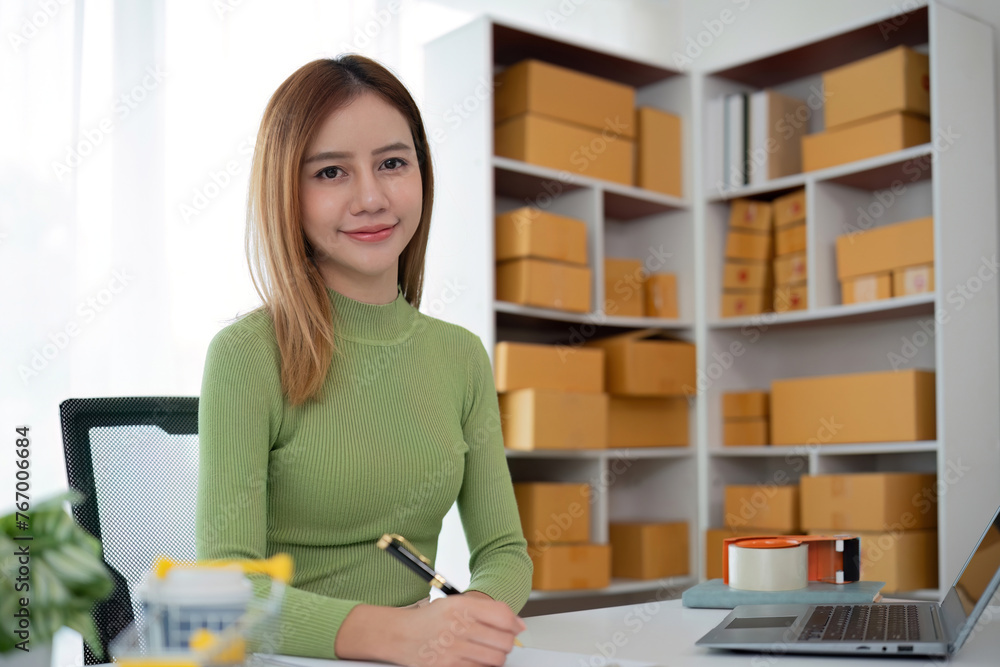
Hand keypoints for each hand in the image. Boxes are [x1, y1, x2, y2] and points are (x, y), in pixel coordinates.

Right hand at [337, 593, 524, 665]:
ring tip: (486, 651)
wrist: (399, 635)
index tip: (516, 628)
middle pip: (504, 641)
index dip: (515, 624)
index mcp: (461, 606)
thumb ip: (488, 609)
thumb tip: (518, 624)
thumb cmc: (429, 619)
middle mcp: (458, 626)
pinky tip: (474, 659)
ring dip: (496, 657)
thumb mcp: (456, 603)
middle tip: (499, 641)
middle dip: (506, 643)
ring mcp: (453, 649)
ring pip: (495, 660)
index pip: (503, 616)